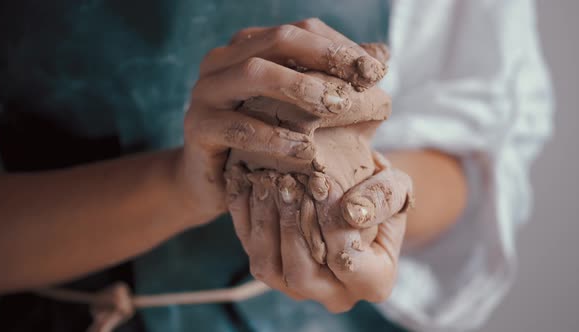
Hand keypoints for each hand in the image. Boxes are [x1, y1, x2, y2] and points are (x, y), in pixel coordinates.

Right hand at [179, 18, 386, 223]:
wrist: (214, 182)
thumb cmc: (262, 143)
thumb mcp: (299, 110)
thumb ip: (334, 80)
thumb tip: (381, 55)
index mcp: (247, 49)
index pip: (299, 32)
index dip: (339, 45)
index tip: (377, 69)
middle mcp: (223, 61)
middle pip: (277, 40)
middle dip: (325, 57)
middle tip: (362, 81)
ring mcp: (206, 92)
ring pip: (254, 73)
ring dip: (300, 86)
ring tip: (337, 106)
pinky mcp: (198, 128)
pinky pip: (239, 126)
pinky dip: (275, 137)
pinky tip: (306, 150)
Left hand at [224, 152, 412, 311]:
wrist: (356, 193)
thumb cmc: (380, 192)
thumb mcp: (397, 187)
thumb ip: (383, 198)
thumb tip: (352, 211)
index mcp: (372, 281)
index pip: (346, 262)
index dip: (331, 225)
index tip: (320, 184)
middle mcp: (334, 293)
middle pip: (301, 274)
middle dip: (290, 226)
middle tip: (285, 182)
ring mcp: (298, 287)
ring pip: (268, 269)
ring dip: (263, 221)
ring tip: (265, 181)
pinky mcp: (272, 270)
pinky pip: (250, 251)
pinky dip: (244, 216)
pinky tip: (246, 183)